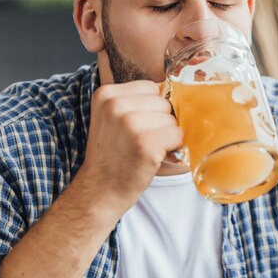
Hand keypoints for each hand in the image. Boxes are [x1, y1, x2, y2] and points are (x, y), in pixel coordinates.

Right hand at [78, 80, 182, 214]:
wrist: (99, 190)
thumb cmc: (112, 154)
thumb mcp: (111, 118)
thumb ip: (134, 101)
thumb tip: (177, 90)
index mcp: (106, 94)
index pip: (151, 87)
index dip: (151, 108)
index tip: (136, 127)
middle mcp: (116, 105)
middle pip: (163, 102)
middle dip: (160, 122)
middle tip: (140, 141)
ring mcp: (130, 123)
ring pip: (171, 119)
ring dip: (166, 136)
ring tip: (144, 149)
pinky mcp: (146, 143)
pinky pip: (177, 135)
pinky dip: (173, 147)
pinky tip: (153, 156)